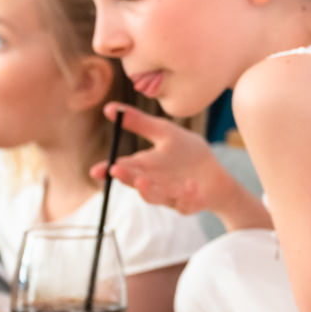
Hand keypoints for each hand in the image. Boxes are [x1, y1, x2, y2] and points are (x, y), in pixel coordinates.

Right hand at [96, 104, 234, 216]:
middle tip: (116, 170)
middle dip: (126, 177)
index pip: (123, 168)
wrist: (214, 174)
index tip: (96, 169)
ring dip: (149, 190)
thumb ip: (139, 122)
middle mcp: (154, 183)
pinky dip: (187, 196)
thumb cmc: (186, 152)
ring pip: (156, 196)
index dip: (108, 170)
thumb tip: (108, 107)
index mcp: (145, 166)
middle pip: (136, 182)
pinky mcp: (189, 203)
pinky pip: (186, 202)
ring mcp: (171, 195)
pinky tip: (191, 185)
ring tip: (142, 180)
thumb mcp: (164, 132)